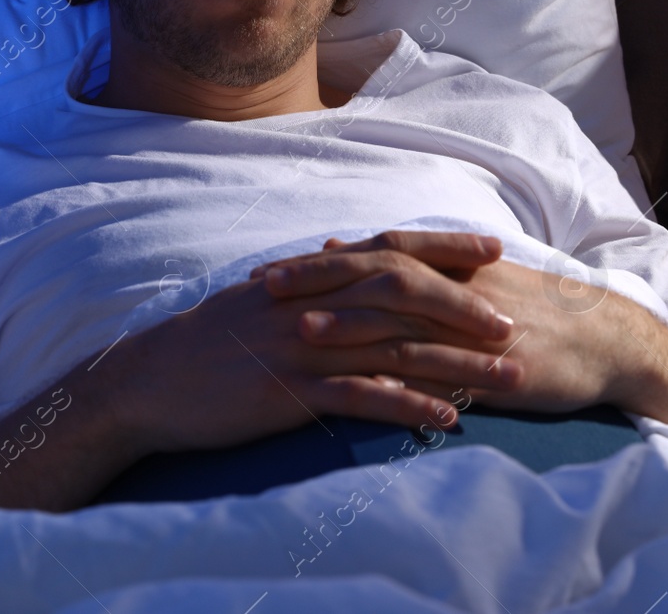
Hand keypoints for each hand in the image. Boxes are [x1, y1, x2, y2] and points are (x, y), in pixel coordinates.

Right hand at [101, 232, 522, 456]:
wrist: (150, 379)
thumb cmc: (208, 341)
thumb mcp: (261, 299)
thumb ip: (309, 282)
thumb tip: (341, 262)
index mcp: (311, 278)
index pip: (388, 248)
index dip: (443, 247)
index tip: (492, 248)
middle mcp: (314, 303)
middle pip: (405, 295)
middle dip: (466, 306)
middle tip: (517, 321)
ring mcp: (303, 346)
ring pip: (396, 347)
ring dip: (458, 364)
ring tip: (509, 380)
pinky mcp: (291, 391)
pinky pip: (361, 398)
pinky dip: (409, 407)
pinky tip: (448, 421)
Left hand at [256, 232, 642, 414]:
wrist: (606, 342)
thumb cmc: (536, 314)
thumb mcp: (471, 280)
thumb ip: (410, 268)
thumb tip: (342, 246)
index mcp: (449, 266)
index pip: (372, 255)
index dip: (318, 264)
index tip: (268, 272)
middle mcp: (456, 287)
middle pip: (376, 276)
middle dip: (318, 282)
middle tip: (263, 290)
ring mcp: (474, 328)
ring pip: (405, 320)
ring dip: (351, 325)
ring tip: (299, 333)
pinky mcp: (493, 368)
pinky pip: (444, 371)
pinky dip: (402, 376)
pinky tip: (366, 388)